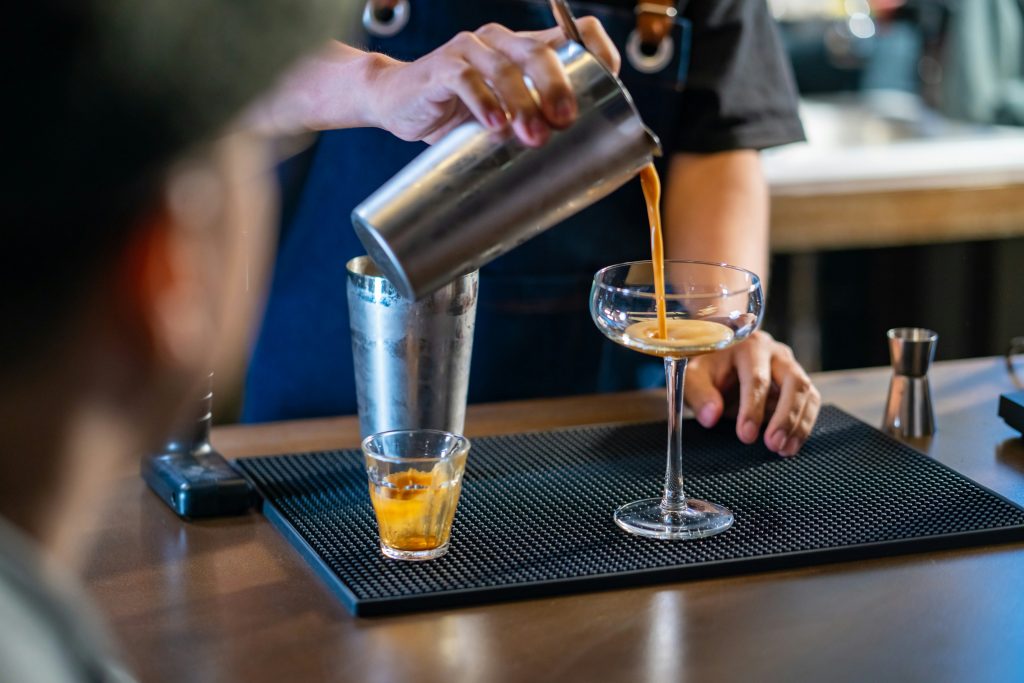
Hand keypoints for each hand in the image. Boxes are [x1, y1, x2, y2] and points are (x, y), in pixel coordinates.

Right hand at [365, 18, 619, 144]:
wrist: (396, 103)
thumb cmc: (456, 113)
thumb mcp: (504, 117)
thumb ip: (533, 125)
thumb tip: (582, 164)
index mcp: (525, 49)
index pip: (575, 34)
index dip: (598, 54)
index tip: (611, 89)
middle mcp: (501, 42)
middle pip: (540, 52)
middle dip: (557, 88)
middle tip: (564, 122)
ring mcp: (470, 51)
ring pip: (504, 67)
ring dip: (522, 104)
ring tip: (531, 137)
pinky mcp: (440, 68)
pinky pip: (465, 79)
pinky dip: (483, 102)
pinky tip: (494, 125)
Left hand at [685, 331, 820, 456]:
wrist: (718, 358)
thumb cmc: (707, 368)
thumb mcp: (693, 378)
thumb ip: (700, 395)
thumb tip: (711, 416)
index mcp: (748, 346)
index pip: (757, 379)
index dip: (753, 409)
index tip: (746, 435)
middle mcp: (775, 353)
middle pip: (794, 383)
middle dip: (786, 417)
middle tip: (774, 444)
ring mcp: (790, 366)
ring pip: (807, 393)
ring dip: (799, 424)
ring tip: (785, 450)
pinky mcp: (797, 382)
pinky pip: (810, 402)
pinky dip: (804, 424)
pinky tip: (791, 444)